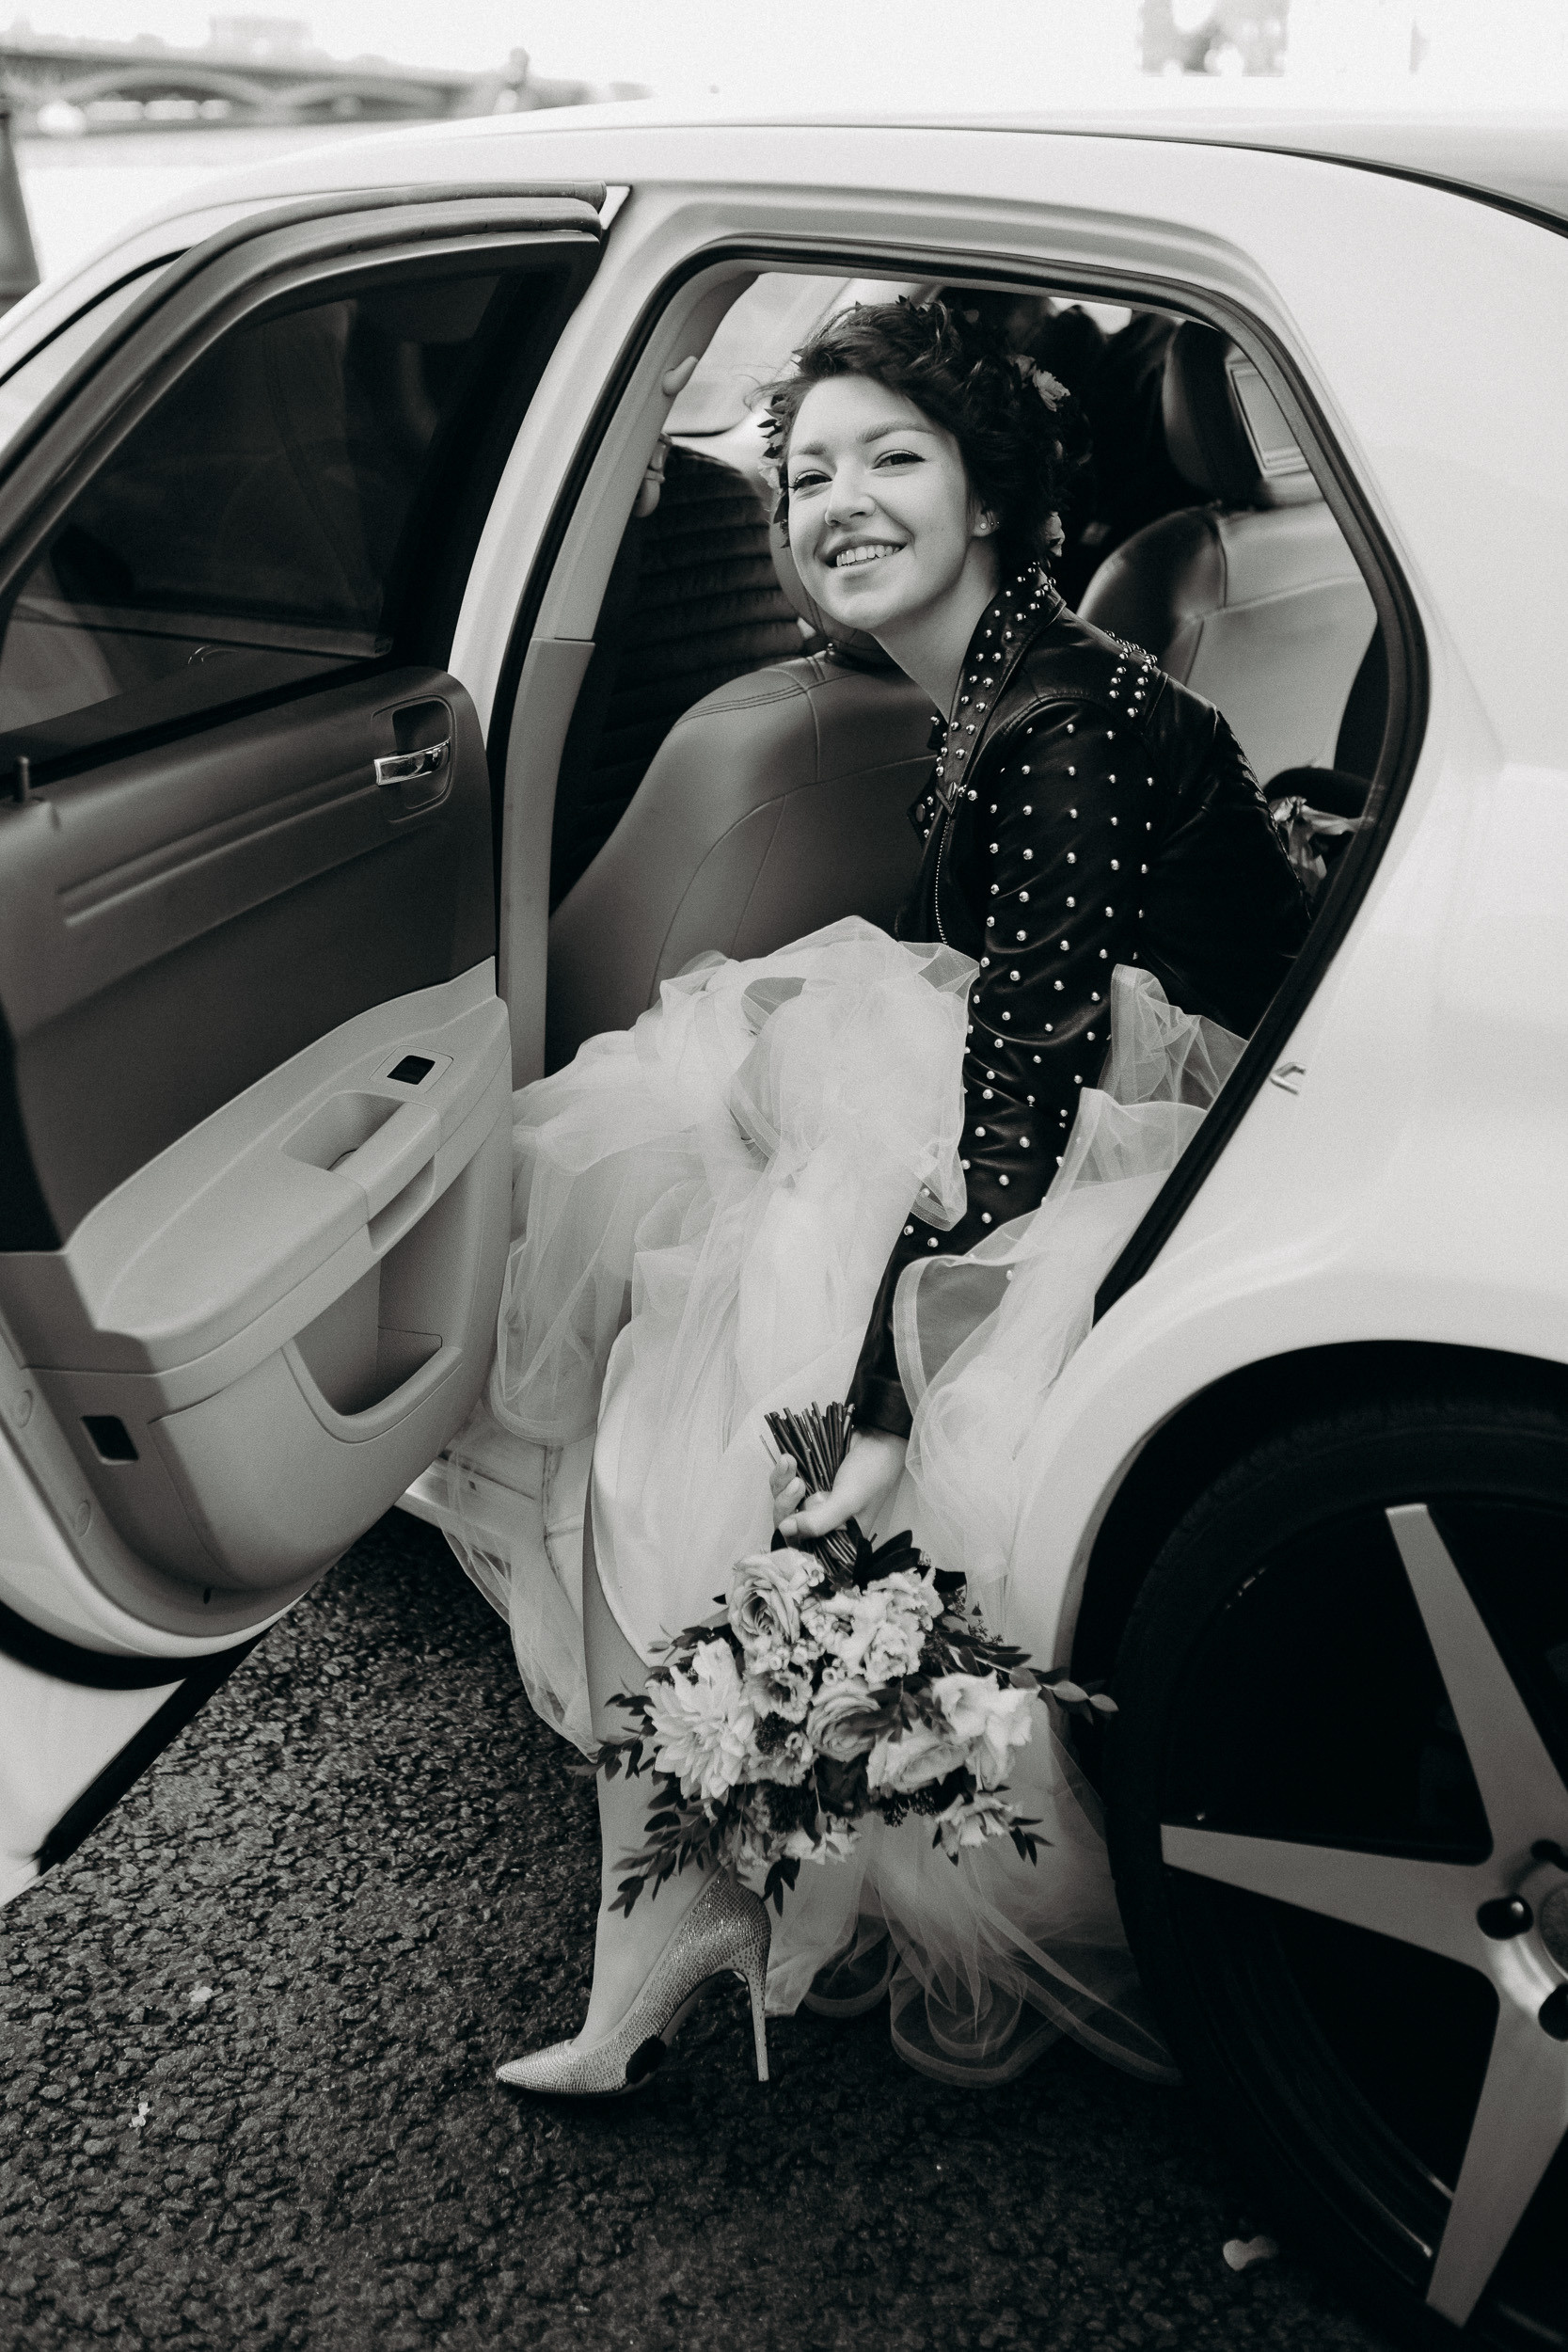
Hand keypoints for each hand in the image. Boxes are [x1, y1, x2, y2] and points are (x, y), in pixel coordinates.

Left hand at [769, 1429, 908, 1544]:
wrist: (877, 1435)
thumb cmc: (871, 1472)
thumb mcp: (848, 1501)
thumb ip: (819, 1521)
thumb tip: (785, 1530)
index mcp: (839, 1535)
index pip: (806, 1545)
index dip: (793, 1535)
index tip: (789, 1519)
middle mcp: (824, 1520)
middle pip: (790, 1523)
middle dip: (786, 1504)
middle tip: (797, 1485)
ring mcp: (814, 1499)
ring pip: (785, 1501)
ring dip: (782, 1484)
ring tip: (790, 1463)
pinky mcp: (807, 1481)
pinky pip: (784, 1483)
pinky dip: (783, 1472)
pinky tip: (788, 1460)